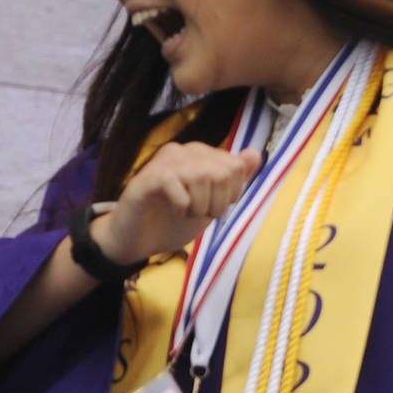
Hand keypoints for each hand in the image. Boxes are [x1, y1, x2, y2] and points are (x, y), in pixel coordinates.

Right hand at [92, 143, 261, 265]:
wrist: (135, 241)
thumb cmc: (171, 221)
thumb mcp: (211, 202)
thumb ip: (233, 179)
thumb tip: (256, 153)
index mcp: (198, 155)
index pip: (235, 166)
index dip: (232, 193)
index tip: (214, 207)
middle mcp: (181, 151)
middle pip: (222, 170)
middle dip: (218, 202)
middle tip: (201, 214)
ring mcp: (162, 163)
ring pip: (202, 176)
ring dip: (199, 205)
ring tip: (187, 214)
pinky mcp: (146, 179)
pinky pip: (176, 185)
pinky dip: (182, 205)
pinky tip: (174, 211)